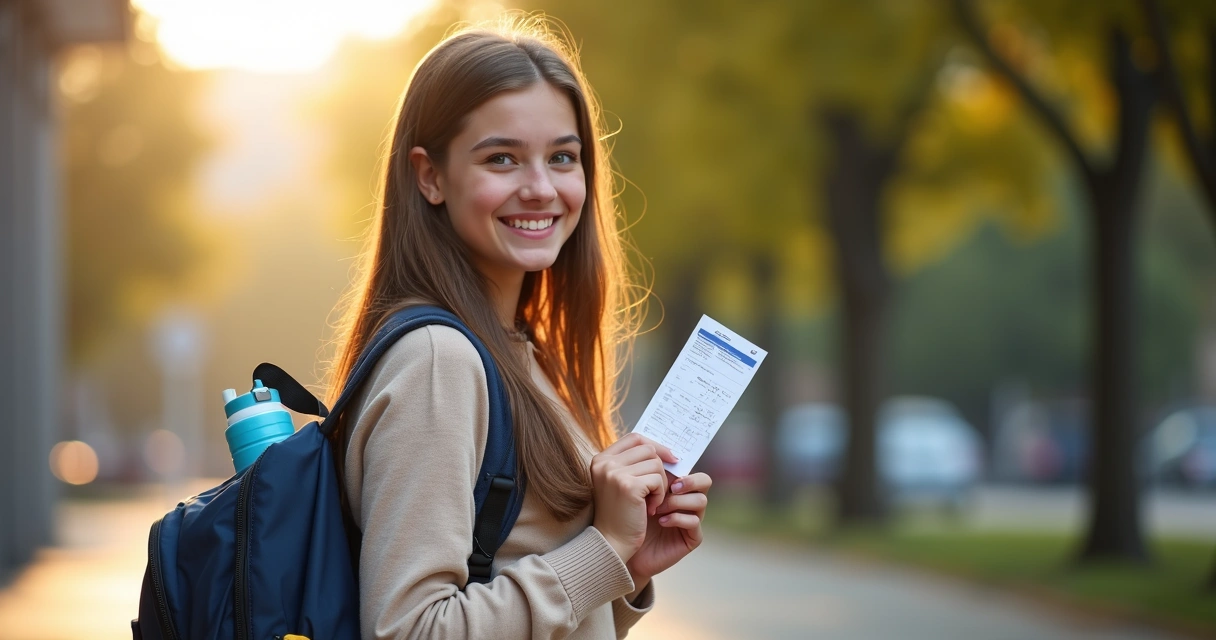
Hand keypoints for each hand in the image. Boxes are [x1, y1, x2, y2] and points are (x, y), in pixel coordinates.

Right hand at [590, 433, 677, 563]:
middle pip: (648, 449)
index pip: (634, 438)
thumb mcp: (620, 483)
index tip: (669, 458)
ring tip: (650, 502)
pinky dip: (660, 495)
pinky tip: (650, 509)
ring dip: (660, 484)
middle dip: (660, 468)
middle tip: (657, 490)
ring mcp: (615, 472)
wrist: (610, 543)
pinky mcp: (628, 485)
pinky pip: (658, 480)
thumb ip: (633, 464)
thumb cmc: (618, 515)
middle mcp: (605, 462)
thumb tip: (664, 450)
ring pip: (655, 464)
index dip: (655, 445)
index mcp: (601, 459)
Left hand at [624, 472, 711, 596]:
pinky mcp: (691, 538)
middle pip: (705, 480)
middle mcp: (686, 501)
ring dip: (677, 501)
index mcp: (674, 486)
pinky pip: (694, 522)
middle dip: (690, 480)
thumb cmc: (626, 517)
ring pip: (701, 500)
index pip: (688, 467)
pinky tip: (660, 521)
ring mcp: (691, 519)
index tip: (661, 464)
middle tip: (672, 486)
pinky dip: (676, 518)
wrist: (622, 549)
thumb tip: (647, 447)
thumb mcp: (632, 489)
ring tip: (657, 507)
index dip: (678, 464)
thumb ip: (642, 470)